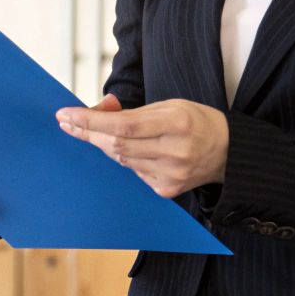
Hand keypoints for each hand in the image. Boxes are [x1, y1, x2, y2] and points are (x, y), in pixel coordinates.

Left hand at [56, 95, 228, 198]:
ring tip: (99, 131)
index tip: (66, 115)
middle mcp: (174, 152)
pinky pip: (133, 171)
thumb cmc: (195, 122)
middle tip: (68, 122)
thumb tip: (98, 111)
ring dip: (105, 144)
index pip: (123, 125)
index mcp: (177, 123)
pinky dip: (126, 158)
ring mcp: (170, 174)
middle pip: (116, 145)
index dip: (90, 121)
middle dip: (88, 133)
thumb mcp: (169, 105)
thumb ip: (133, 110)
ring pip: (121, 159)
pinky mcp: (166, 189)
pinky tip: (133, 149)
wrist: (228, 153)